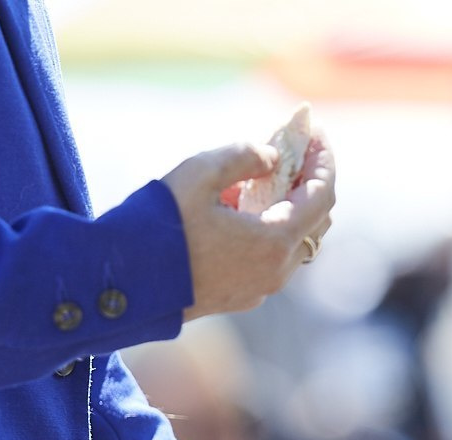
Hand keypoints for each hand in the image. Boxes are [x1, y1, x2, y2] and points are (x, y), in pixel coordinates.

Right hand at [162, 133, 335, 319]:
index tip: (317, 132)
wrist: (128, 283)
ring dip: (291, 206)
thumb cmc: (162, 225)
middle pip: (316, 221)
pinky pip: (273, 258)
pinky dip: (273, 228)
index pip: (322, 195)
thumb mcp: (201, 173)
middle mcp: (277, 271)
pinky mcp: (244, 296)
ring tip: (269, 173)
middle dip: (311, 181)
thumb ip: (244, 156)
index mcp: (274, 241)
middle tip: (297, 148)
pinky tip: (247, 206)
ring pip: (295, 242)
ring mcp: (262, 288)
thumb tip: (272, 158)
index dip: (324, 160)